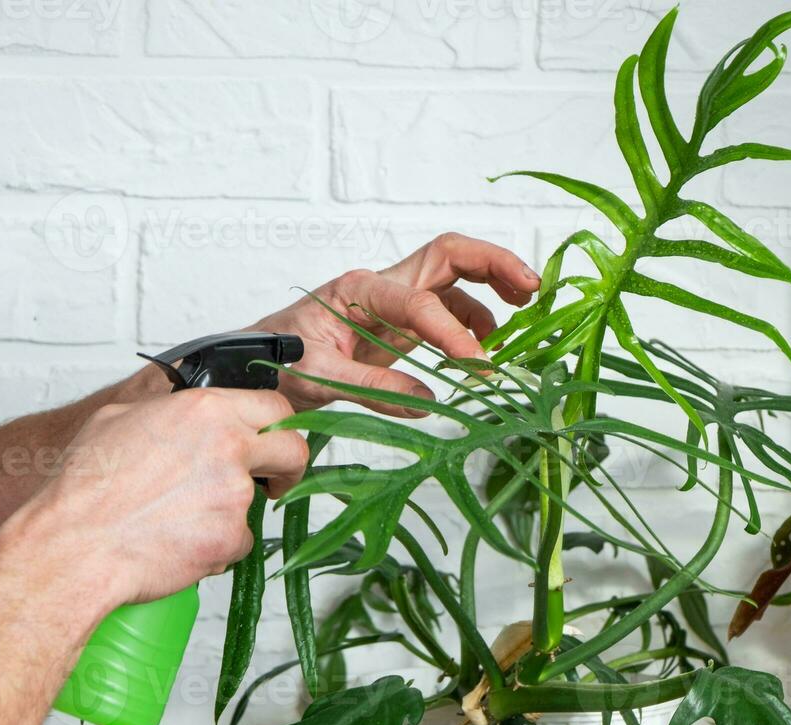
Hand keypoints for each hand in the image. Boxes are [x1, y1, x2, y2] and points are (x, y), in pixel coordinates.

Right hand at [2, 389, 307, 609]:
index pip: (275, 407)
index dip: (279, 427)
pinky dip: (216, 546)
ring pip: (255, 502)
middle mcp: (228, 446)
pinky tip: (177, 543)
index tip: (274, 442)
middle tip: (274, 481)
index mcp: (205, 410)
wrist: (74, 544)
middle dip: (288, 468)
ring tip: (178, 519)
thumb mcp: (119, 419)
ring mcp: (235, 493)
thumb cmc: (85, 487)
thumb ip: (170, 412)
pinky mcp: (232, 536)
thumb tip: (190, 416)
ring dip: (229, 512)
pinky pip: (238, 541)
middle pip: (293, 450)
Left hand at [248, 233, 539, 417]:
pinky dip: (477, 322)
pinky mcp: (403, 323)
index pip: (419, 302)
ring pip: (456, 278)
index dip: (452, 333)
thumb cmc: (277, 361)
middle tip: (534, 287)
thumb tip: (428, 404)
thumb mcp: (317, 378)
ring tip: (522, 318)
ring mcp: (396, 301)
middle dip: (495, 263)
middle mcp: (383, 286)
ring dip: (493, 290)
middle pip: (450, 254)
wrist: (257, 362)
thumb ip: (373, 390)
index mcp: (359, 290)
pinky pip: (450, 310)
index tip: (477, 366)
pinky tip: (487, 348)